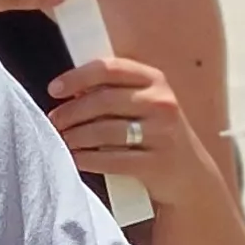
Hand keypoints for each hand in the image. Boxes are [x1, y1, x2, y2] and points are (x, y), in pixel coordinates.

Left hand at [46, 58, 223, 209]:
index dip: (78, 77)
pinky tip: (74, 158)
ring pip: (104, 131)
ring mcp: (162, 134)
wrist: (190, 175)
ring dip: (75, 137)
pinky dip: (87, 159)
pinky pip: (111, 160)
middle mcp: (161, 102)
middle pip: (103, 101)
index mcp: (155, 80)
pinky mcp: (157, 164)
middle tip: (53, 121)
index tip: (55, 89)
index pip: (110, 68)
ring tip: (61, 140)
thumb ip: (114, 92)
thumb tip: (69, 91)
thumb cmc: (155, 133)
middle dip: (70, 112)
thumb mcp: (145, 104)